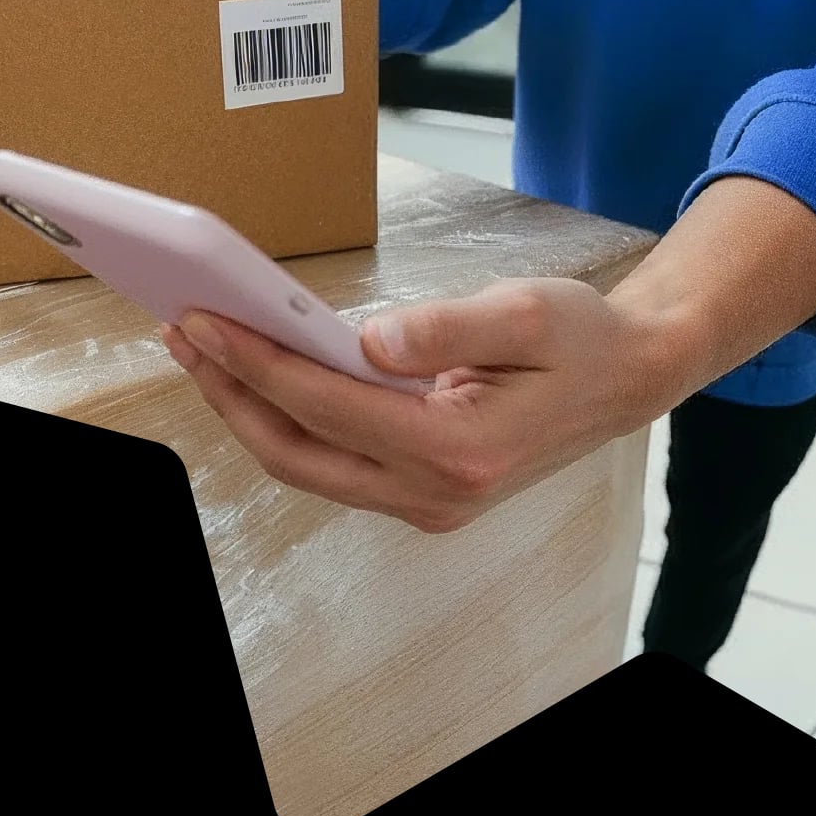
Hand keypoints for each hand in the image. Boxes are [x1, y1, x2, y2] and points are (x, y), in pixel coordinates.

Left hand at [159, 276, 672, 533]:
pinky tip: (269, 374)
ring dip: (253, 409)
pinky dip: (292, 418)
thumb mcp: (527, 313)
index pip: (330, 406)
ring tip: (210, 350)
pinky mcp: (425, 491)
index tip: (207, 320)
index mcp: (460, 448)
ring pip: (311, 464)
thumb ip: (446, 328)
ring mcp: (429, 501)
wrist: (630, 379)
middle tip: (184, 334)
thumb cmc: (583, 340)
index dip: (259, 363)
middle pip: (300, 453)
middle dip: (232, 394)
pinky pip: (338, 460)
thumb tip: (366, 341)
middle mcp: (436, 492)